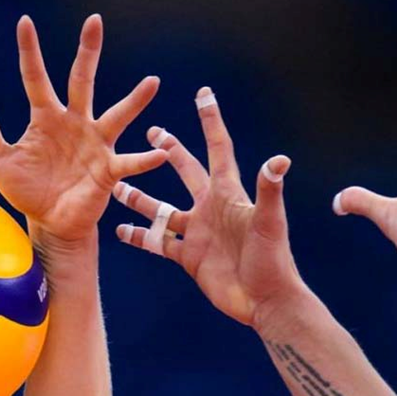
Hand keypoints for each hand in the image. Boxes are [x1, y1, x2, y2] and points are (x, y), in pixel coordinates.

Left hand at [0, 14, 166, 242]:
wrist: (50, 222)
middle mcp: (75, 123)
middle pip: (83, 81)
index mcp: (46, 118)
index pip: (36, 78)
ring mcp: (95, 145)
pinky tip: (161, 153)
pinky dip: (145, 159)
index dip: (30, 51)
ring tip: (152, 82)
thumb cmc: (27, 190)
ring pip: (116, 116)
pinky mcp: (108, 170)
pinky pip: (129, 162)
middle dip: (88, 52)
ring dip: (135, 101)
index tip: (25, 21)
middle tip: (94, 22)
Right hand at [112, 87, 303, 326]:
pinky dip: (140, 236)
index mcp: (228, 194)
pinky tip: (120, 231)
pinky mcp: (188, 256)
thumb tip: (279, 159)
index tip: (204, 95)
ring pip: (162, 209)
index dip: (211, 122)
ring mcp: (197, 232)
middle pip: (186, 172)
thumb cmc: (271, 260)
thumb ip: (268, 192)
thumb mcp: (269, 223)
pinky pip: (158, 243)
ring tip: (117, 186)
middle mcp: (210, 208)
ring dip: (141, 197)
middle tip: (152, 132)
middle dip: (170, 151)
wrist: (263, 301)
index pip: (218, 149)